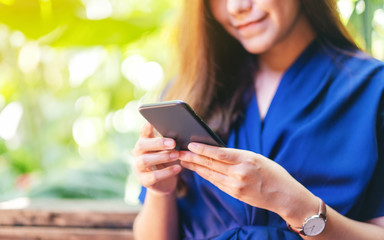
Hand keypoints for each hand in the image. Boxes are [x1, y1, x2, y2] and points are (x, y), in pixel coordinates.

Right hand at [132, 122, 181, 195]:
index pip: (143, 132)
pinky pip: (153, 176)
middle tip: (173, 143)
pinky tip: (178, 168)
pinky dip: (167, 172)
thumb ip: (170, 141)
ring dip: (162, 157)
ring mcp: (138, 167)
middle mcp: (138, 154)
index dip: (147, 127)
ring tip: (176, 155)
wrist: (165, 183)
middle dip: (157, 143)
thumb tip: (182, 131)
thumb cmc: (167, 161)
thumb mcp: (168, 150)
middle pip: (142, 145)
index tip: (153, 121)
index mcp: (144, 143)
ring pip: (145, 160)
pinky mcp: (143, 180)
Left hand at [179, 143, 316, 218]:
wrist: (283, 195)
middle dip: (193, 158)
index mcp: (246, 159)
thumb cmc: (272, 172)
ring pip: (210, 174)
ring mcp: (236, 185)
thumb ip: (237, 155)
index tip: (190, 145)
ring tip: (184, 161)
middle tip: (179, 153)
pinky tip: (198, 171)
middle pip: (211, 164)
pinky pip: (216, 183)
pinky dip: (206, 176)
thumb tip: (216, 151)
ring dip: (195, 168)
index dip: (202, 149)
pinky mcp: (235, 193)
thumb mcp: (257, 158)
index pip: (219, 153)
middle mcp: (240, 173)